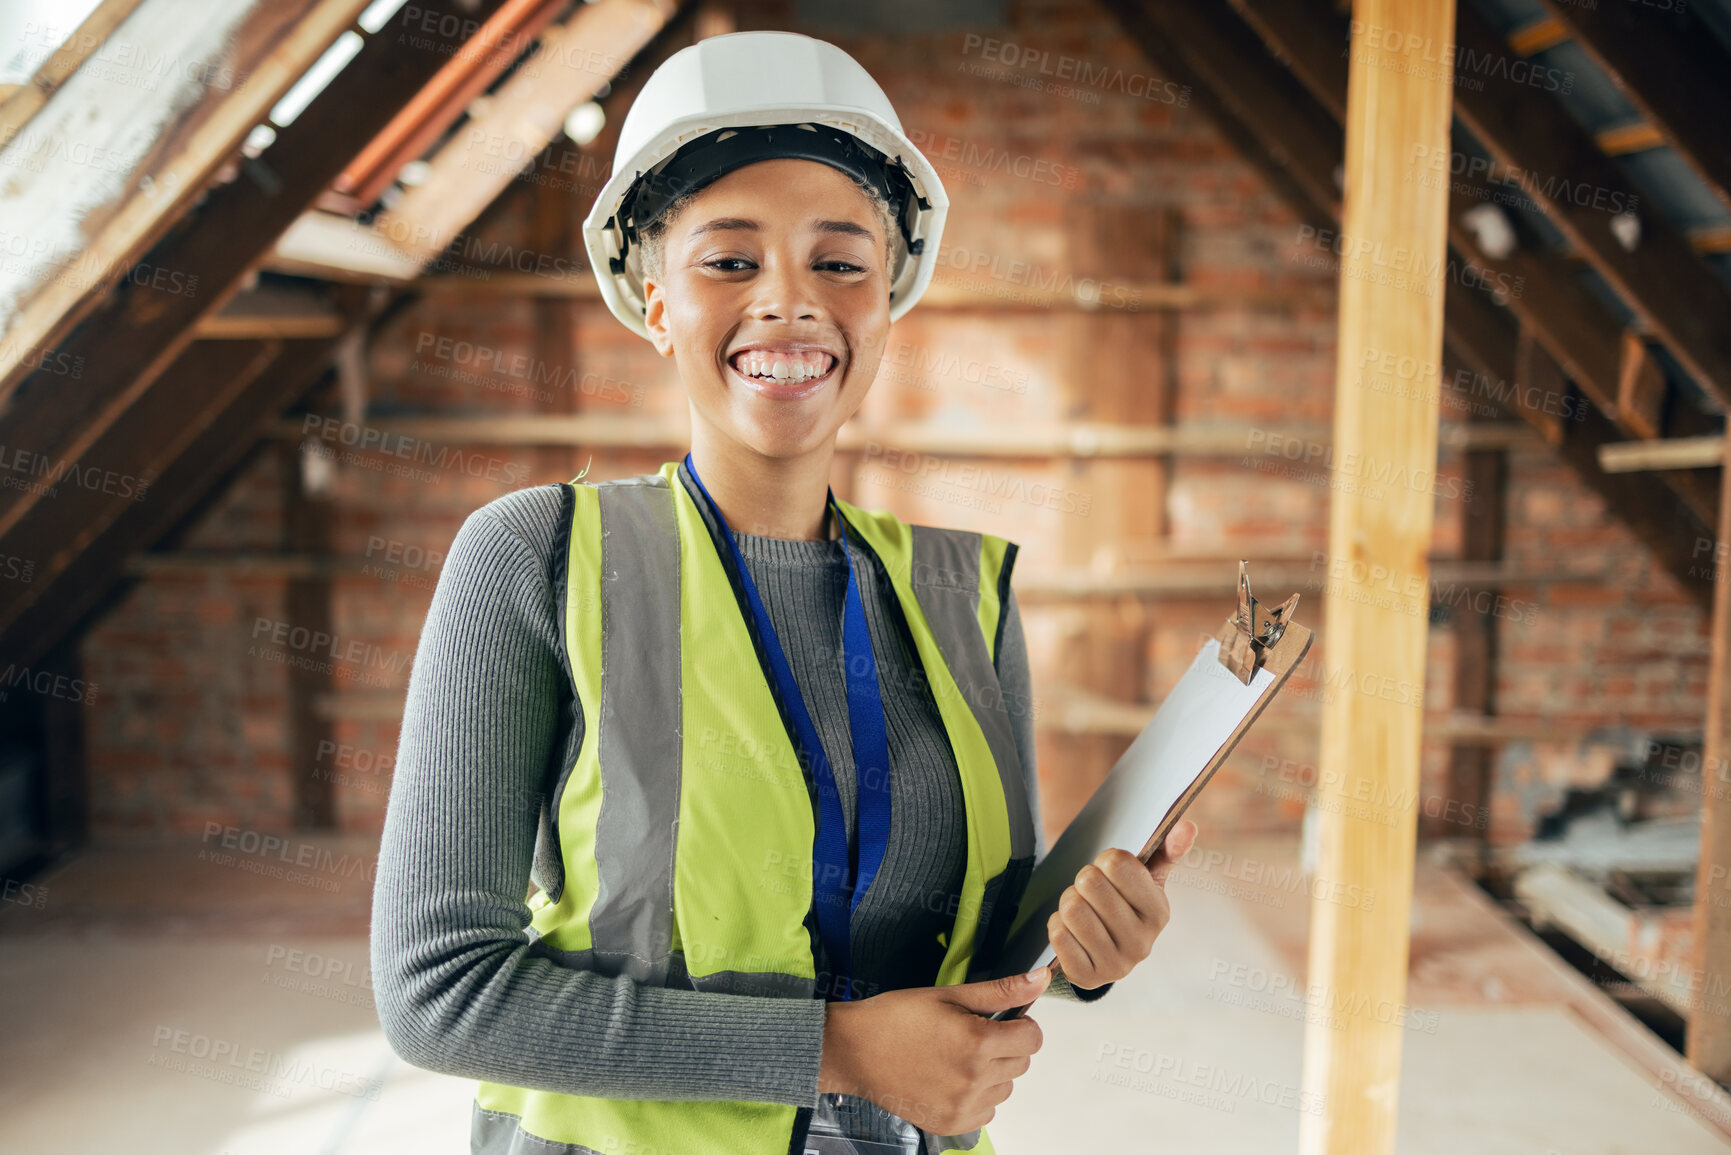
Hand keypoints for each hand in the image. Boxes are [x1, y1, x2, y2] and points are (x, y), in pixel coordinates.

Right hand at [817, 969, 1051, 1134]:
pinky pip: (986, 1111)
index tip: (1001, 1021)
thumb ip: (999, 991)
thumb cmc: (896, 1018)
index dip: (1020, 1024)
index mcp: (977, 1041)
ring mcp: (963, 1105)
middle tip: (970, 1036)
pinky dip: (976, 1096)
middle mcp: (974, 1078)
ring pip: (1005, 1088)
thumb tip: (1039, 978)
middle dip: (1005, 1046)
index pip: (1032, 1038)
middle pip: (1021, 1063)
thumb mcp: (948, 994)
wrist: (854, 1051)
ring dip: (991, 1073)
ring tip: (956, 1057)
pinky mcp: (951, 1124)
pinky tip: (950, 1079)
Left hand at [1047, 819, 1197, 989]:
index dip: (1105, 860)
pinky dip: (1057, 925)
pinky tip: (1072, 932)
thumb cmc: (1126, 904)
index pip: (1117, 863)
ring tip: (1083, 909)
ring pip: (1072, 908)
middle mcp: (1142, 944)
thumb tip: (1187, 826)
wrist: (1106, 950)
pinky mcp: (1087, 978)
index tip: (1110, 870)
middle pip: (1089, 882)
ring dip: (1068, 902)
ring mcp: (1115, 965)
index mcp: (1160, 914)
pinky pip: (1057, 934)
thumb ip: (1166, 851)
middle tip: (1092, 891)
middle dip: (1083, 880)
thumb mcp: (1147, 879)